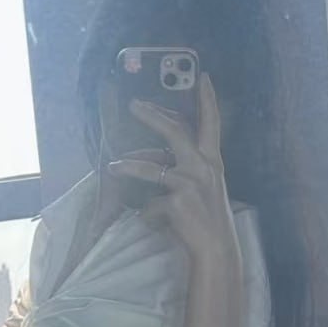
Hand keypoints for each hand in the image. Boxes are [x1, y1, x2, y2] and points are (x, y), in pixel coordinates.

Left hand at [106, 73, 238, 261]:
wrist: (215, 249)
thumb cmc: (207, 219)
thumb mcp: (202, 188)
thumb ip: (183, 168)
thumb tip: (152, 157)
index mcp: (212, 161)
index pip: (211, 124)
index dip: (207, 100)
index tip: (203, 77)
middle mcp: (204, 167)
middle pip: (175, 131)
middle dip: (152, 116)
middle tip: (133, 104)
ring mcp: (190, 183)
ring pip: (150, 167)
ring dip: (127, 166)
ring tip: (112, 167)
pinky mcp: (177, 201)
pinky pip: (150, 204)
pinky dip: (148, 215)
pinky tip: (150, 223)